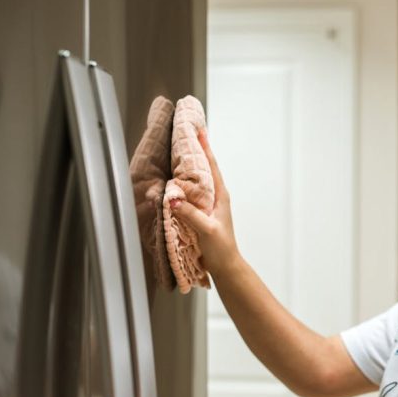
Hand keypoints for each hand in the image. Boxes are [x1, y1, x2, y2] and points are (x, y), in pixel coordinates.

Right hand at [170, 130, 240, 276]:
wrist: (225, 266)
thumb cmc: (221, 249)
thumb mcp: (207, 230)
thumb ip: (191, 214)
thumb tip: (172, 199)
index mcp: (220, 196)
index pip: (212, 166)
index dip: (205, 148)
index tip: (198, 130)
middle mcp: (215, 197)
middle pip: (204, 169)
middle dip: (194, 151)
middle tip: (184, 134)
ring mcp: (208, 205)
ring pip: (196, 180)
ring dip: (187, 166)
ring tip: (177, 150)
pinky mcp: (201, 213)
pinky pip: (190, 193)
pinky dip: (182, 184)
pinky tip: (173, 181)